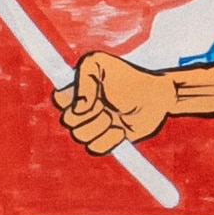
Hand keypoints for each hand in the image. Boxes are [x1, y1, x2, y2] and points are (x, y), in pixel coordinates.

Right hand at [54, 52, 175, 156]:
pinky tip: (121, 130)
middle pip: (68, 121)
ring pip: (80, 136)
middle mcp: (82, 109)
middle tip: (106, 105)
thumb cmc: (129, 78)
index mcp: (78, 89)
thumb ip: (83, 79)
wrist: (154, 98)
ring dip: (100, 126)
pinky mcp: (105, 141)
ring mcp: (93, 126)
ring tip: (115, 116)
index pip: (58, 99)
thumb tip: (78, 110)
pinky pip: (94, 149)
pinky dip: (109, 140)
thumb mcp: (101, 65)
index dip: (71, 100)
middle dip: (89, 114)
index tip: (92, 94)